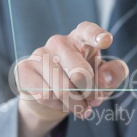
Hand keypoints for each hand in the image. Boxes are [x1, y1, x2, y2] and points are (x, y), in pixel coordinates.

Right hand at [15, 22, 127, 136]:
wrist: (52, 96)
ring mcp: (39, 54)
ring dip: (76, 105)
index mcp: (81, 39)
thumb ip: (113, 75)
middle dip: (90, 94)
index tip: (106, 41)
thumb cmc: (83, 83)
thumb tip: (105, 80)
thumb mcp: (104, 79)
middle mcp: (59, 42)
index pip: (87, 31)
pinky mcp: (24, 69)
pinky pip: (45, 95)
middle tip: (93, 100)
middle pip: (80, 74)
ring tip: (79, 105)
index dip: (96, 35)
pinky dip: (59, 106)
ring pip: (63, 90)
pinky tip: (61, 103)